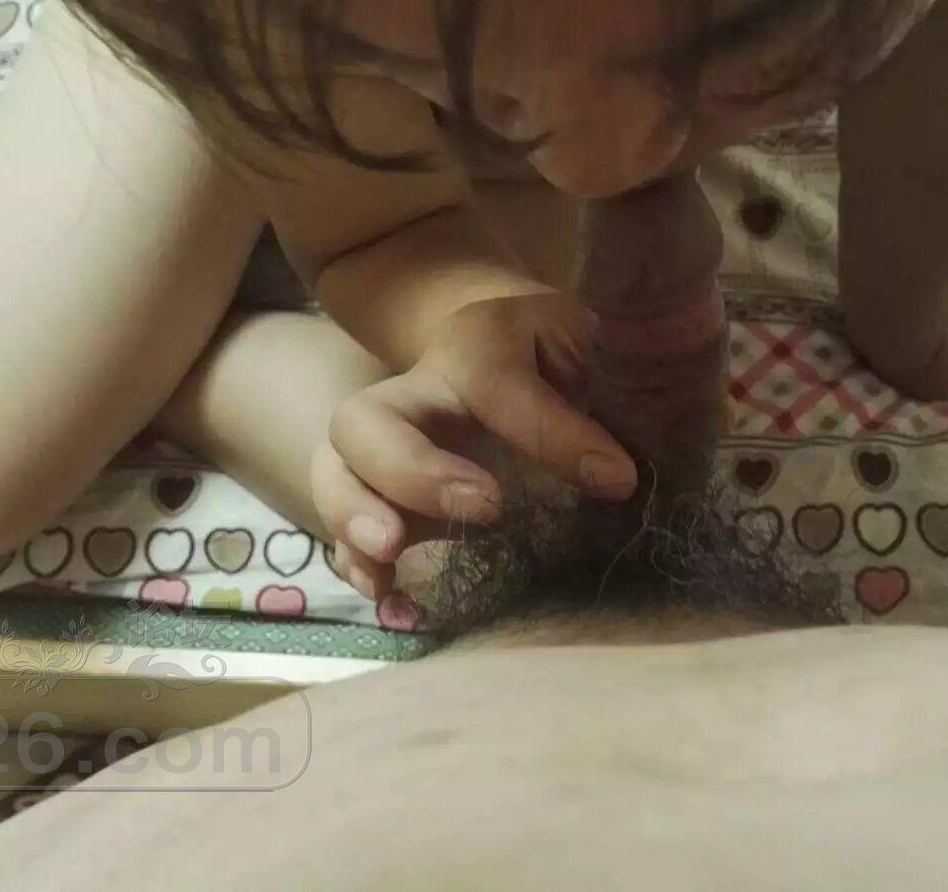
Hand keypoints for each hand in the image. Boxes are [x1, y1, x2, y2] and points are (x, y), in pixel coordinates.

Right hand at [309, 292, 637, 599]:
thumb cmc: (553, 355)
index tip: (615, 480)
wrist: (505, 347)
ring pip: (332, 469)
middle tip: (484, 510)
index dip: (551, 435)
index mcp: (473, 347)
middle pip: (364, 420)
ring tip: (391, 557)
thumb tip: (614, 480)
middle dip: (410, 470)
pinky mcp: (377, 495)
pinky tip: (393, 601)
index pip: (495, 385)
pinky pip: (341, 526)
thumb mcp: (585, 355)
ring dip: (353, 517)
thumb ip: (595, 404)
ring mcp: (383, 446)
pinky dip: (358, 566)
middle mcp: (412, 395)